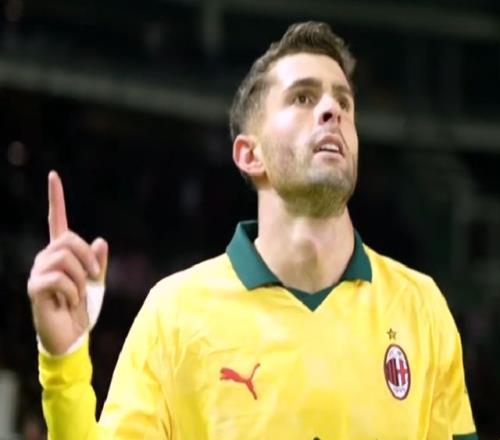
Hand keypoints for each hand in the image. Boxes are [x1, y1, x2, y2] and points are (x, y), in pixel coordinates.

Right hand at [27, 171, 107, 354]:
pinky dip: (73, 291)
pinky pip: (60, 278)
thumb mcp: (97, 283)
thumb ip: (97, 263)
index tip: (54, 175)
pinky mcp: (35, 288)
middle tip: (93, 277)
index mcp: (61, 254)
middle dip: (88, 259)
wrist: (72, 336)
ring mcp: (38, 272)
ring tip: (78, 295)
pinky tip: (69, 301)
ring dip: (81, 279)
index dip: (56, 198)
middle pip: (68, 240)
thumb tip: (99, 241)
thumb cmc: (82, 309)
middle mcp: (46, 258)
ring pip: (65, 258)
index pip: (56, 220)